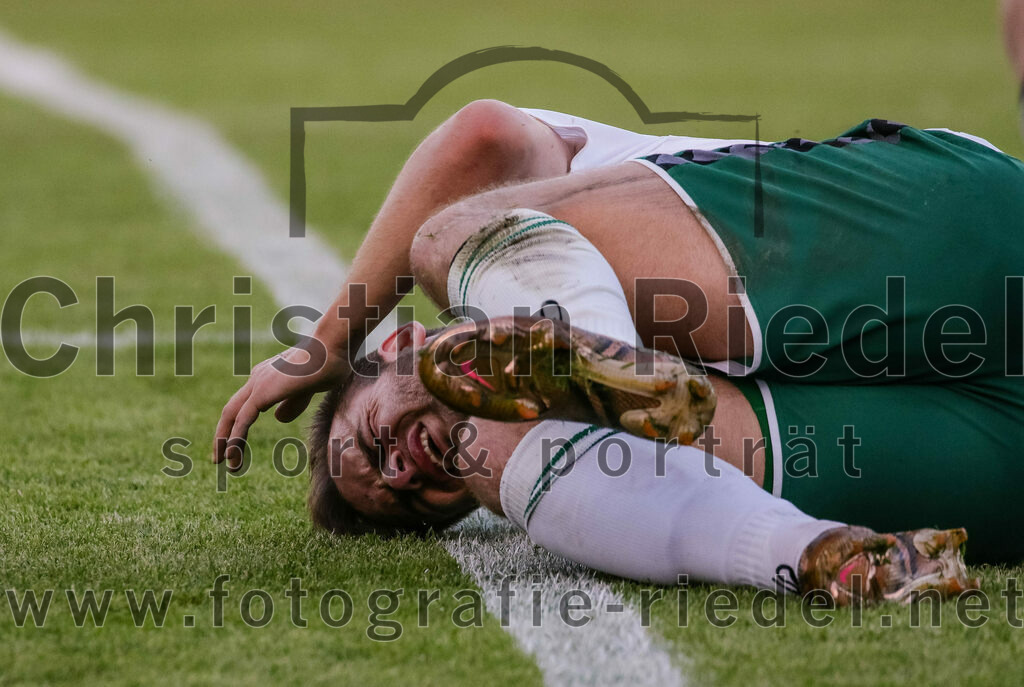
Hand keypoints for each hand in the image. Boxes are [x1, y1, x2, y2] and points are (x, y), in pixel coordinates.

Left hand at [213, 336, 349, 468]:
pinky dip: (234, 438)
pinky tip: (233, 454)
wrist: (332, 349)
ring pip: (232, 416)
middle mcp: (258, 378)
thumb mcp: (308, 389)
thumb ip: (292, 403)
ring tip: (224, 463)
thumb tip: (278, 418)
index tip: (235, 443)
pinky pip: (242, 420)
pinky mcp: (262, 392)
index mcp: (267, 376)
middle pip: (232, 410)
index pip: (244, 404)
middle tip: (219, 458)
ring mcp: (258, 384)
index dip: (237, 424)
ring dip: (225, 441)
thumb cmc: (328, 364)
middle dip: (223, 435)